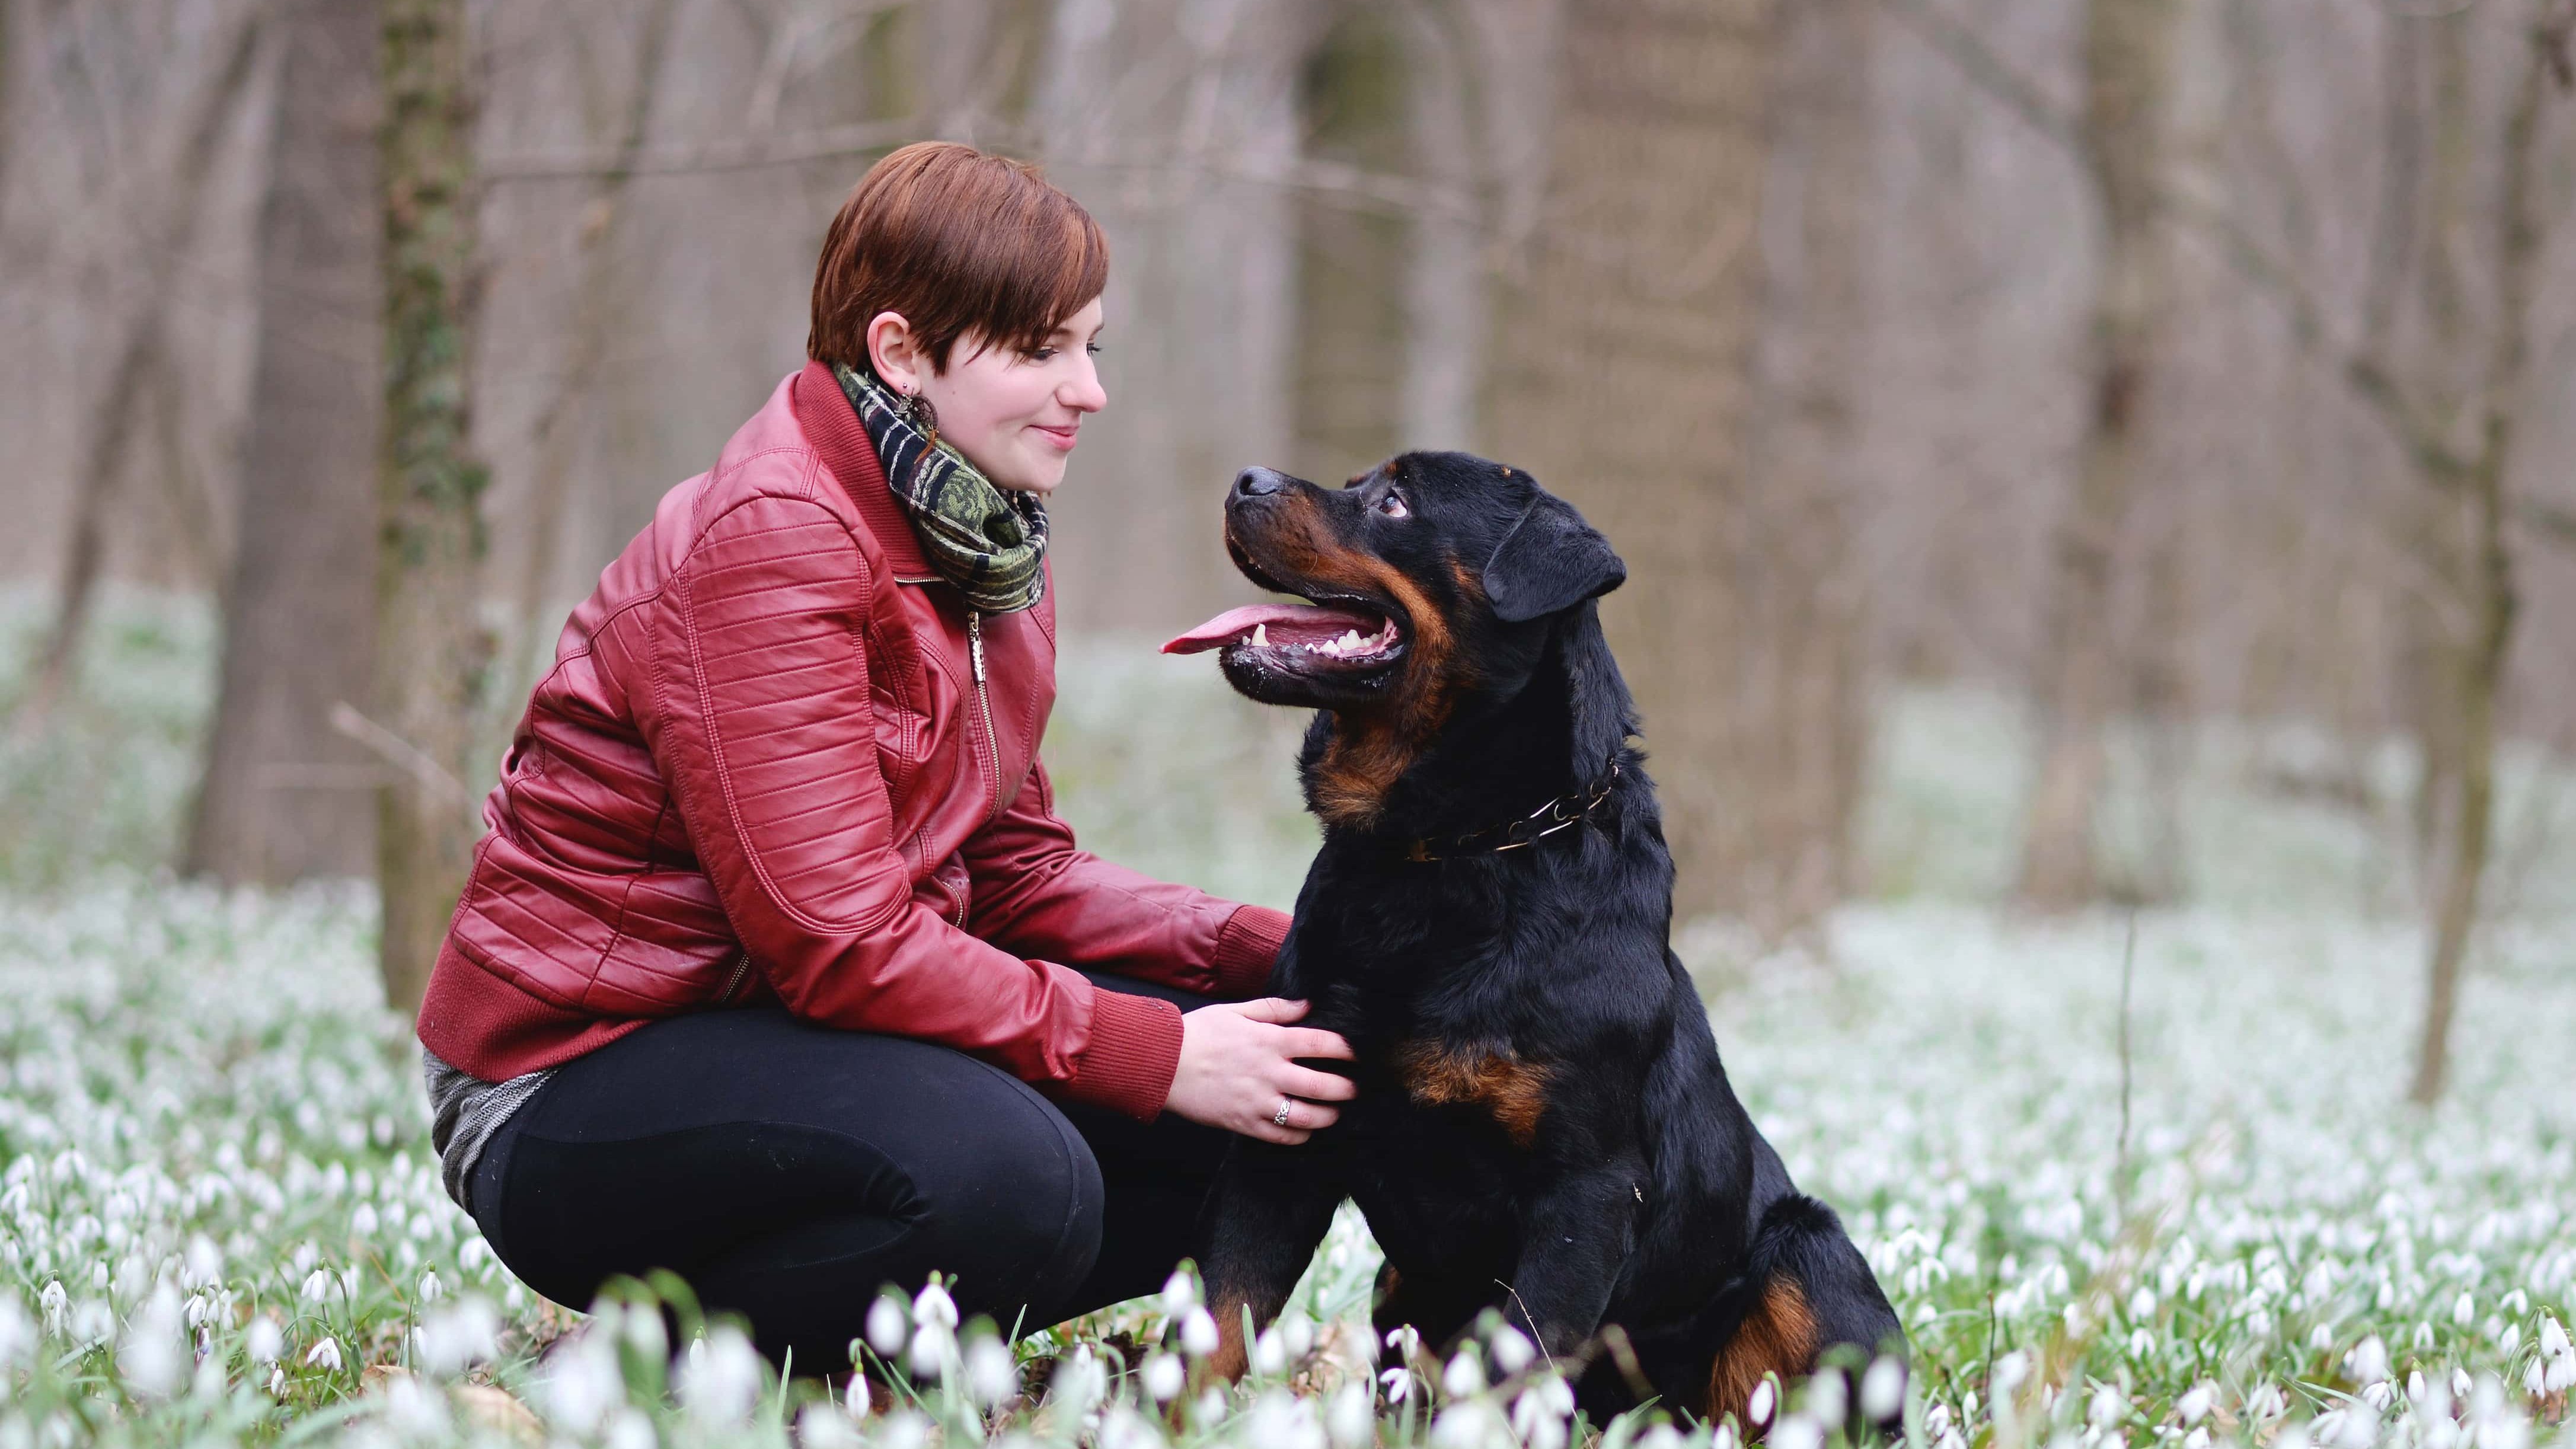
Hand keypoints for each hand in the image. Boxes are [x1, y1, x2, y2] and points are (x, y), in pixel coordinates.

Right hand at [1164, 998, 1355, 1143]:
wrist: (1162, 1063)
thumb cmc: (1199, 1033)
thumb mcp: (1236, 1011)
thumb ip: (1275, 1010)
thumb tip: (1307, 1005)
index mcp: (1269, 1041)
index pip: (1321, 1045)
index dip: (1346, 1050)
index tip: (1358, 1054)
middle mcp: (1268, 1072)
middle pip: (1323, 1085)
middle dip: (1346, 1089)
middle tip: (1355, 1089)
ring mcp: (1257, 1101)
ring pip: (1307, 1116)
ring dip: (1328, 1116)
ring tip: (1335, 1112)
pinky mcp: (1243, 1123)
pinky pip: (1281, 1136)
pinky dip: (1299, 1135)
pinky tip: (1306, 1129)